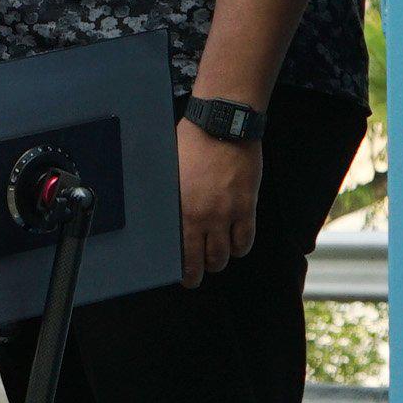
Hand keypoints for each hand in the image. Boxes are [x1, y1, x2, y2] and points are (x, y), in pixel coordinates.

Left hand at [177, 120, 262, 286]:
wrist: (222, 127)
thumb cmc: (190, 143)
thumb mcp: (167, 171)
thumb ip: (166, 196)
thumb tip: (156, 213)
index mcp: (178, 208)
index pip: (179, 251)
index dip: (181, 269)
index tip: (181, 275)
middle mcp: (202, 216)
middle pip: (203, 258)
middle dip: (199, 271)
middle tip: (196, 276)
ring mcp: (226, 213)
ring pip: (225, 254)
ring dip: (220, 260)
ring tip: (215, 259)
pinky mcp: (246, 206)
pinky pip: (246, 239)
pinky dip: (241, 247)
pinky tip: (236, 246)